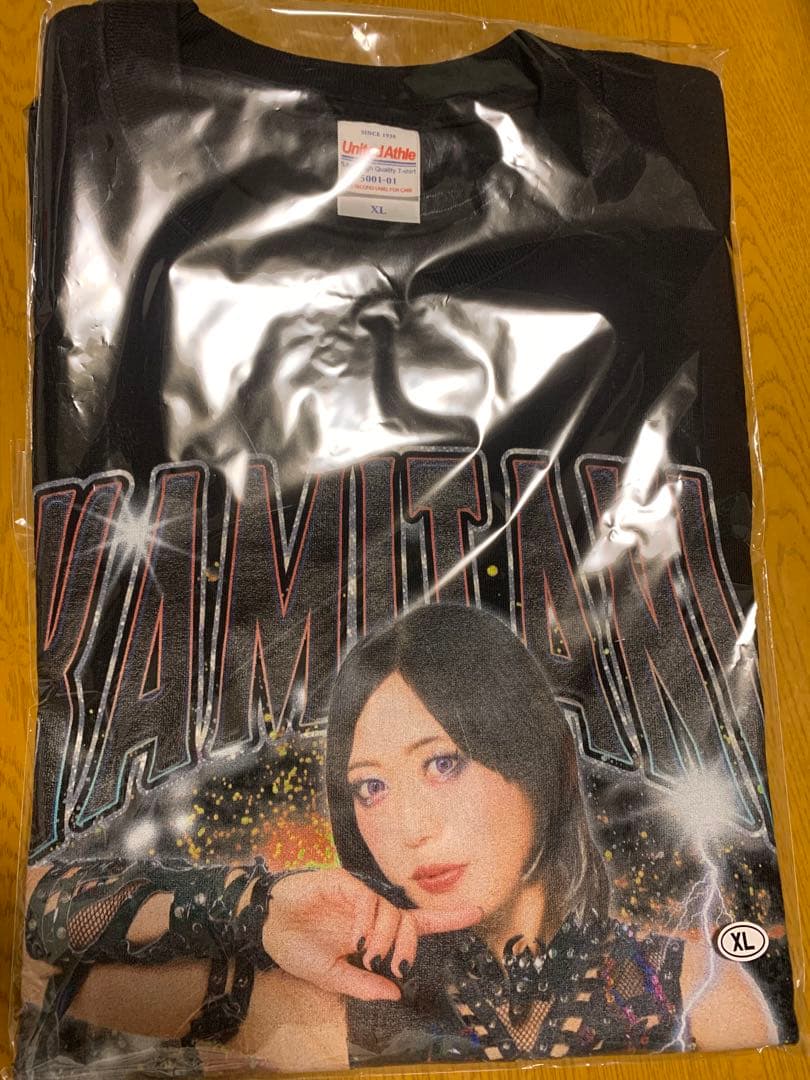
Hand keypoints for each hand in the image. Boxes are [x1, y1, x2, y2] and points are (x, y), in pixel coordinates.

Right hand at [263, 868, 480, 1000]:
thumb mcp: (332, 976)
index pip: (415, 924)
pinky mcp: (342, 882)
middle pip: (408, 921)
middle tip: (390, 964)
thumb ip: (363, 983)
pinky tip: (355, 940)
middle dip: (407, 946)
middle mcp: (369, 910)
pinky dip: (367, 923)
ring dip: (385, 939)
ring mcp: (357, 895)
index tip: (475, 912)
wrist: (265, 928)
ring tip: (366, 955)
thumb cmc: (298, 948)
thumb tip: (396, 991)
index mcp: (371, 931)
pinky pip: (368, 900)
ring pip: (391, 911)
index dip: (446, 918)